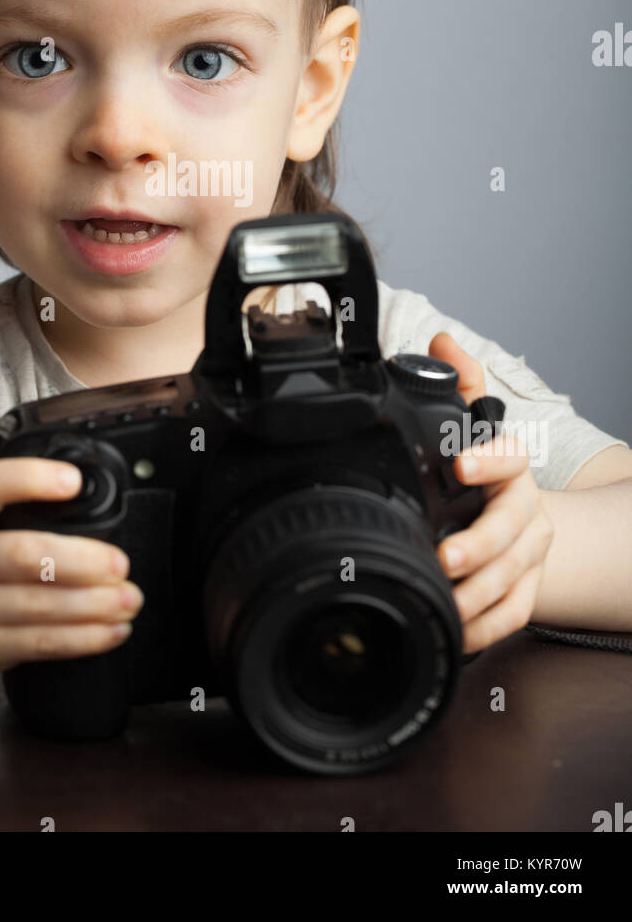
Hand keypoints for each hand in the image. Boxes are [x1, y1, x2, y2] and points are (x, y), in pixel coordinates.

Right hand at [0, 458, 143, 696]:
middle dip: (84, 561)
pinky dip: (84, 638)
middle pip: (25, 556)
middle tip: (121, 563)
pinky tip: (112, 629)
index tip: (73, 481)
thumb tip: (84, 497)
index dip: (30, 479)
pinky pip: (40, 643)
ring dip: (95, 605)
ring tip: (130, 598)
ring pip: (40, 607)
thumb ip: (2, 503)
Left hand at [427, 332, 553, 654]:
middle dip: (481, 545)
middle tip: (447, 556)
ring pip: (514, 577)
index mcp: (510, 467)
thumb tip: (443, 342)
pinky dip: (488, 627)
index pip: (510, 456)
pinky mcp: (527, 588)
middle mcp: (526, 510)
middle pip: (512, 529)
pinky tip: (460, 631)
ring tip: (447, 601)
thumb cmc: (488, 472)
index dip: (488, 459)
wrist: (521, 518)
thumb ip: (460, 385)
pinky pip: (514, 613)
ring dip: (480, 594)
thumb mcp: (474, 426)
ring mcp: (530, 552)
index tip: (459, 464)